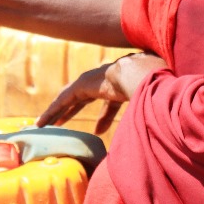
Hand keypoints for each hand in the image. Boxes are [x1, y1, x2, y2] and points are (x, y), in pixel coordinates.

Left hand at [36, 52, 167, 132]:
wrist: (143, 75)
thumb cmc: (155, 88)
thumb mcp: (153, 102)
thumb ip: (150, 112)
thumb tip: (160, 128)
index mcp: (124, 83)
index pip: (111, 101)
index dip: (105, 115)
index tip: (100, 128)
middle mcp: (106, 79)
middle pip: (85, 97)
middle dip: (74, 109)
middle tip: (63, 121)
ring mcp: (94, 80)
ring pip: (71, 98)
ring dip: (57, 110)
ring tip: (43, 123)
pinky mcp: (83, 85)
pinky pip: (64, 99)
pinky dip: (53, 110)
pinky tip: (43, 122)